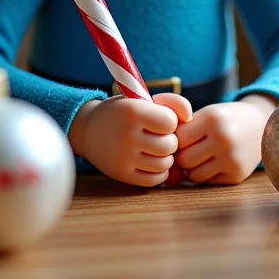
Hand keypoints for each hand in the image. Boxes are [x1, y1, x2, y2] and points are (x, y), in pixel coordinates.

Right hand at [68, 93, 191, 186]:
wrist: (89, 129)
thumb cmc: (123, 112)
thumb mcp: (142, 99)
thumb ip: (171, 102)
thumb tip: (190, 117)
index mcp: (132, 111)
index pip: (170, 122)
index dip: (170, 121)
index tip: (160, 120)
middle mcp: (127, 134)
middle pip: (170, 145)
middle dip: (170, 140)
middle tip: (160, 137)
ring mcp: (124, 157)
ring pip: (165, 164)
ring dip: (166, 157)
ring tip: (157, 149)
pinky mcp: (122, 174)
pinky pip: (155, 180)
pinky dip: (159, 172)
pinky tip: (152, 161)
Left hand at [174, 94, 277, 184]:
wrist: (259, 125)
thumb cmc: (224, 119)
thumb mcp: (206, 114)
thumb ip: (184, 130)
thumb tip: (161, 156)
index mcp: (212, 119)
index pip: (178, 139)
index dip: (176, 140)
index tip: (182, 138)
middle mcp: (223, 139)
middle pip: (184, 160)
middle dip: (182, 157)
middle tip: (189, 150)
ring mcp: (231, 159)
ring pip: (194, 175)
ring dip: (192, 169)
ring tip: (200, 157)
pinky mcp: (237, 175)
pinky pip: (208, 182)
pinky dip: (206, 174)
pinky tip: (214, 163)